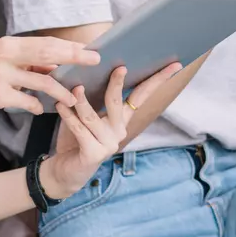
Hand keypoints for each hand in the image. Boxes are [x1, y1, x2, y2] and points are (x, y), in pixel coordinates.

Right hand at [0, 36, 99, 117]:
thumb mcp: (0, 61)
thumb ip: (26, 62)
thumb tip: (56, 65)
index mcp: (9, 44)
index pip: (46, 42)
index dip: (70, 46)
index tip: (91, 49)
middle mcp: (6, 55)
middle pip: (48, 54)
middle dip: (74, 58)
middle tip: (94, 61)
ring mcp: (0, 75)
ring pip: (41, 81)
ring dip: (60, 91)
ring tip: (73, 99)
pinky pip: (26, 101)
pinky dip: (37, 106)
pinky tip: (42, 109)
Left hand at [42, 62, 181, 199]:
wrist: (64, 171)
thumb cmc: (76, 137)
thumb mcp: (88, 115)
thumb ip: (93, 97)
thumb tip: (90, 67)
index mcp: (122, 119)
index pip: (142, 95)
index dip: (158, 80)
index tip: (175, 65)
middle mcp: (119, 131)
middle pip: (118, 102)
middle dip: (117, 83)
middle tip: (119, 67)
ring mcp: (108, 144)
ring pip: (93, 116)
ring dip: (81, 100)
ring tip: (74, 87)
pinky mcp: (94, 154)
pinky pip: (80, 129)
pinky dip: (68, 116)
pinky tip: (60, 106)